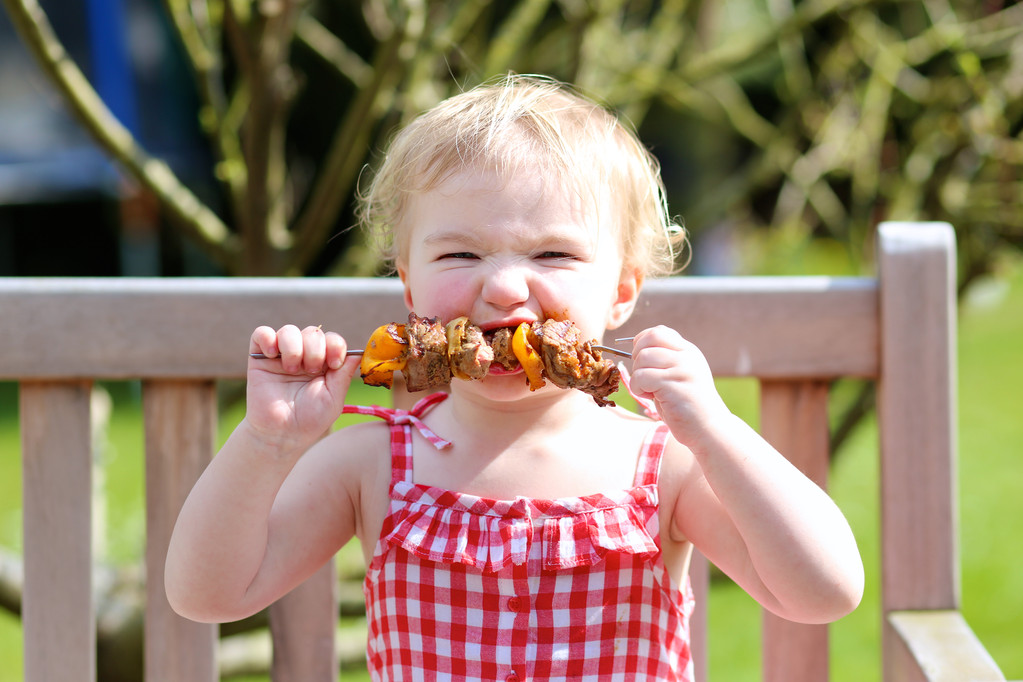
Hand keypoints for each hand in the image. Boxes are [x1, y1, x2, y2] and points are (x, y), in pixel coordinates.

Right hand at [244, 324, 359, 452]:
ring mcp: (282, 356)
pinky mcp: (259, 358)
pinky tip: (272, 356)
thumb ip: (344, 374)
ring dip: (294, 347)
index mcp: (324, 363)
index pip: (332, 339)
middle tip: (311, 371)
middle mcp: (304, 356)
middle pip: (313, 332)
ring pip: (289, 331)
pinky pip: (262, 333)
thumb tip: (359, 352)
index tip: (333, 364)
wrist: (280, 434)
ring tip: (292, 369)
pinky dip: (268, 338)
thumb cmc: (309, 419)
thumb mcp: (334, 398)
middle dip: (315, 349)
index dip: (336, 346)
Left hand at [626, 326, 731, 447]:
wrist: (710, 429)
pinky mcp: (674, 385)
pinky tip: (651, 397)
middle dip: (636, 358)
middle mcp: (687, 356)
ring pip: (642, 359)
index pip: (659, 331)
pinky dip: (638, 389)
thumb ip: (664, 361)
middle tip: (644, 377)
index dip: (642, 342)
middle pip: (648, 341)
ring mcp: (682, 369)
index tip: (642, 361)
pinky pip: (641, 377)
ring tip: (649, 390)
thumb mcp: (679, 376)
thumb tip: (635, 350)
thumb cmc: (687, 406)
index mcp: (688, 351)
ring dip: (637, 377)